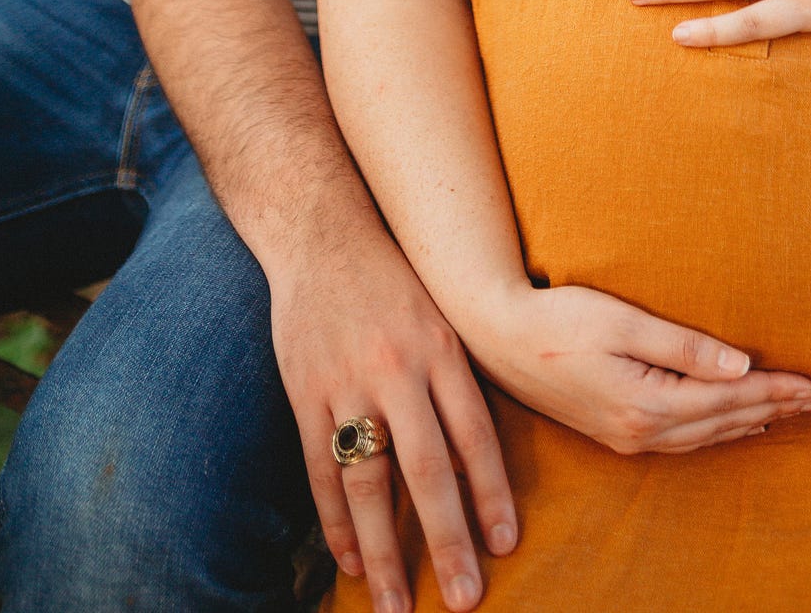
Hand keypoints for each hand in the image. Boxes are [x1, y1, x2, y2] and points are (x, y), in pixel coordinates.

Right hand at [268, 211, 514, 612]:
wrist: (322, 235)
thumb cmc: (394, 280)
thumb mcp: (441, 317)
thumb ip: (458, 382)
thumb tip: (474, 464)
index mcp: (442, 349)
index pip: (475, 435)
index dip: (491, 493)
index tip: (505, 546)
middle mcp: (399, 371)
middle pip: (427, 471)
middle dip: (448, 541)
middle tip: (464, 599)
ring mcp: (348, 386)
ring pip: (369, 484)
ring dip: (385, 552)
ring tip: (395, 606)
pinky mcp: (306, 394)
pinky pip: (321, 472)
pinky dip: (335, 523)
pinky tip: (350, 563)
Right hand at [476, 281, 810, 450]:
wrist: (499, 338)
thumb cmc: (559, 319)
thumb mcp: (622, 322)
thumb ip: (683, 346)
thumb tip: (741, 365)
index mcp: (647, 404)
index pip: (729, 399)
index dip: (775, 391)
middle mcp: (641, 431)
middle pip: (723, 421)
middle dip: (773, 409)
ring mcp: (627, 436)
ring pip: (706, 435)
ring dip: (749, 421)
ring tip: (787, 411)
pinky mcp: (616, 430)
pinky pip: (683, 438)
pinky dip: (717, 429)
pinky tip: (731, 421)